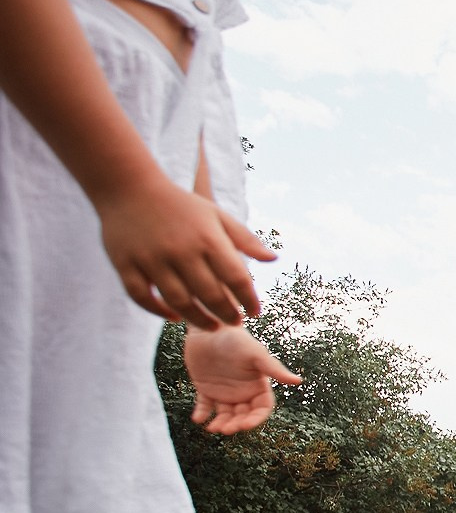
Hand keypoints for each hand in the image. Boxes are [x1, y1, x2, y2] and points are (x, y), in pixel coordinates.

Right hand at [98, 179, 276, 328]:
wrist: (128, 187)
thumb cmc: (180, 205)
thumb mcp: (216, 215)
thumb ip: (245, 239)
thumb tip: (273, 259)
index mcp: (208, 239)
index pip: (236, 278)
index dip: (249, 299)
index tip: (255, 311)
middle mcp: (181, 251)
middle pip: (210, 295)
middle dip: (227, 314)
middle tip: (235, 322)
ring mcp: (151, 259)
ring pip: (178, 301)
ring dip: (198, 319)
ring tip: (212, 326)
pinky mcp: (125, 264)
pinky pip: (142, 297)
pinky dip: (158, 311)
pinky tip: (175, 317)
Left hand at [183, 325, 299, 434]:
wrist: (209, 328)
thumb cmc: (236, 339)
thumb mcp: (256, 354)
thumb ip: (274, 369)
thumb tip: (298, 381)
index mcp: (258, 385)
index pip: (261, 408)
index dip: (256, 419)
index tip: (246, 425)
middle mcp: (243, 391)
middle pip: (243, 415)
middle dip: (236, 424)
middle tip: (226, 429)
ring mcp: (224, 391)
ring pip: (225, 415)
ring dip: (220, 423)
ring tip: (212, 428)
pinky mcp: (206, 388)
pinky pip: (204, 406)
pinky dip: (202, 414)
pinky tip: (198, 418)